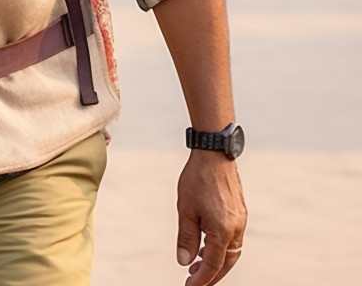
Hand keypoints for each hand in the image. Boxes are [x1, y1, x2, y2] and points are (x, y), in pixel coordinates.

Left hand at [176, 151, 246, 285]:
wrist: (215, 153)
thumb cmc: (197, 179)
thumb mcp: (185, 209)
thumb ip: (186, 238)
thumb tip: (184, 262)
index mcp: (222, 231)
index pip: (213, 265)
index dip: (202, 279)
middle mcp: (236, 229)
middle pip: (226, 262)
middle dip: (211, 274)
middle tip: (194, 281)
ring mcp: (240, 221)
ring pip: (231, 251)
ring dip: (216, 261)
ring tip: (197, 265)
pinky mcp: (240, 213)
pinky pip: (233, 238)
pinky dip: (221, 247)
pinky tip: (207, 245)